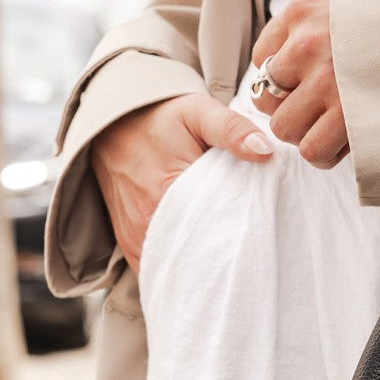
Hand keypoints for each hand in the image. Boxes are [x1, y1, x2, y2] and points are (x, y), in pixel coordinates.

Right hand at [90, 90, 273, 276]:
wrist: (115, 122)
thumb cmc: (160, 118)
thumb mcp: (199, 113)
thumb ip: (232, 129)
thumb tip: (264, 150)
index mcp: (166, 193)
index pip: (213, 231)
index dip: (238, 237)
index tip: (259, 236)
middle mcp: (146, 223)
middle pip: (196, 256)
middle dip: (222, 258)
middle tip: (248, 252)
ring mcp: (136, 238)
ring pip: (178, 266)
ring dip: (201, 264)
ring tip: (225, 257)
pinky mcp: (130, 243)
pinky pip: (159, 267)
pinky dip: (181, 265)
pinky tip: (200, 259)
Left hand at [250, 0, 349, 169]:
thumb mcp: (348, 5)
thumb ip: (313, 29)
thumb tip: (278, 74)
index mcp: (302, 10)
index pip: (262, 59)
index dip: (285, 80)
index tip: (309, 83)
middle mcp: (307, 42)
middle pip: (265, 99)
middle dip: (289, 111)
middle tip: (321, 111)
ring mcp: (327, 79)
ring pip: (284, 128)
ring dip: (306, 134)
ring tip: (333, 128)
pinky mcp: (348, 113)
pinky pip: (313, 149)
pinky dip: (325, 153)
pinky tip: (345, 141)